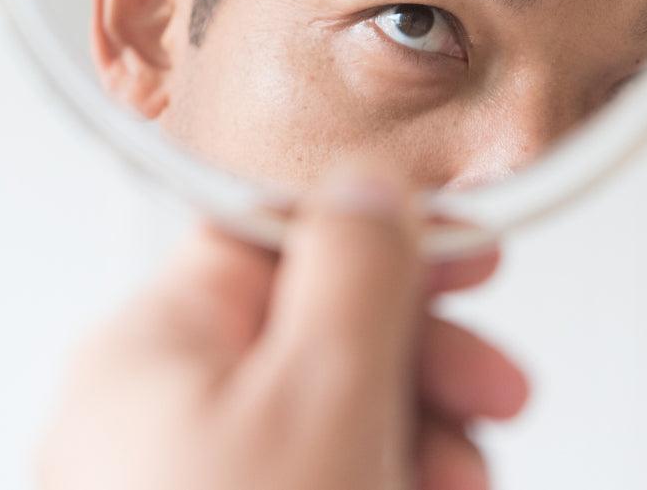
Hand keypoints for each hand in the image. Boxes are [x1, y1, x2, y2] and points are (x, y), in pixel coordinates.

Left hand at [37, 169, 528, 489]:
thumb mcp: (322, 398)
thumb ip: (352, 272)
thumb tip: (367, 187)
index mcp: (147, 350)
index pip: (270, 238)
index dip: (382, 235)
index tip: (475, 254)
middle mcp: (147, 417)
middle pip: (310, 336)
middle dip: (422, 364)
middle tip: (499, 399)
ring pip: (325, 424)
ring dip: (418, 444)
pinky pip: (308, 484)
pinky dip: (379, 487)